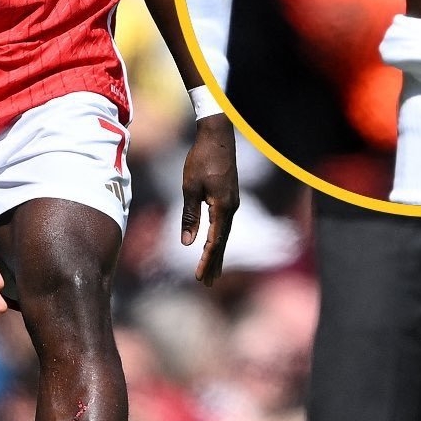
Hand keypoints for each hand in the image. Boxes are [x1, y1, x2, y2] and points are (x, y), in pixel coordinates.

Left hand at [181, 113, 238, 285]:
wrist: (217, 136)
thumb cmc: (201, 159)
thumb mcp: (190, 188)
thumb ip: (190, 215)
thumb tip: (187, 243)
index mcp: (222, 207)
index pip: (214, 242)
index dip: (206, 261)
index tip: (199, 278)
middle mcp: (231, 208)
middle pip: (222, 242)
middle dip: (214, 263)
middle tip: (207, 284)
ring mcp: (233, 202)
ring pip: (225, 234)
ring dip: (217, 253)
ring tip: (212, 271)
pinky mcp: (230, 197)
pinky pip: (225, 224)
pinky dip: (219, 239)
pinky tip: (214, 245)